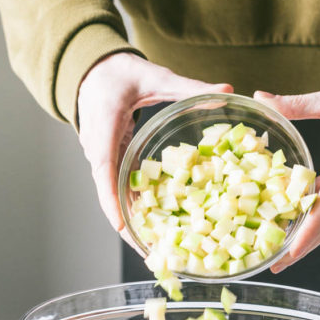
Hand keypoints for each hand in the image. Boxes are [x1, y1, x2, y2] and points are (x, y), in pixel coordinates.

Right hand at [77, 52, 232, 232]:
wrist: (91, 69)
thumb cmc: (118, 72)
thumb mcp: (155, 76)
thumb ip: (189, 87)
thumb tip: (227, 90)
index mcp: (103, 129)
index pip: (104, 170)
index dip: (112, 200)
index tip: (121, 226)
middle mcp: (98, 149)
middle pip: (109, 195)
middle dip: (128, 225)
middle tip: (152, 251)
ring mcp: (102, 157)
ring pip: (114, 196)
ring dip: (133, 221)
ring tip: (157, 247)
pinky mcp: (111, 160)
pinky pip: (120, 188)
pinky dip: (136, 206)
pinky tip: (158, 224)